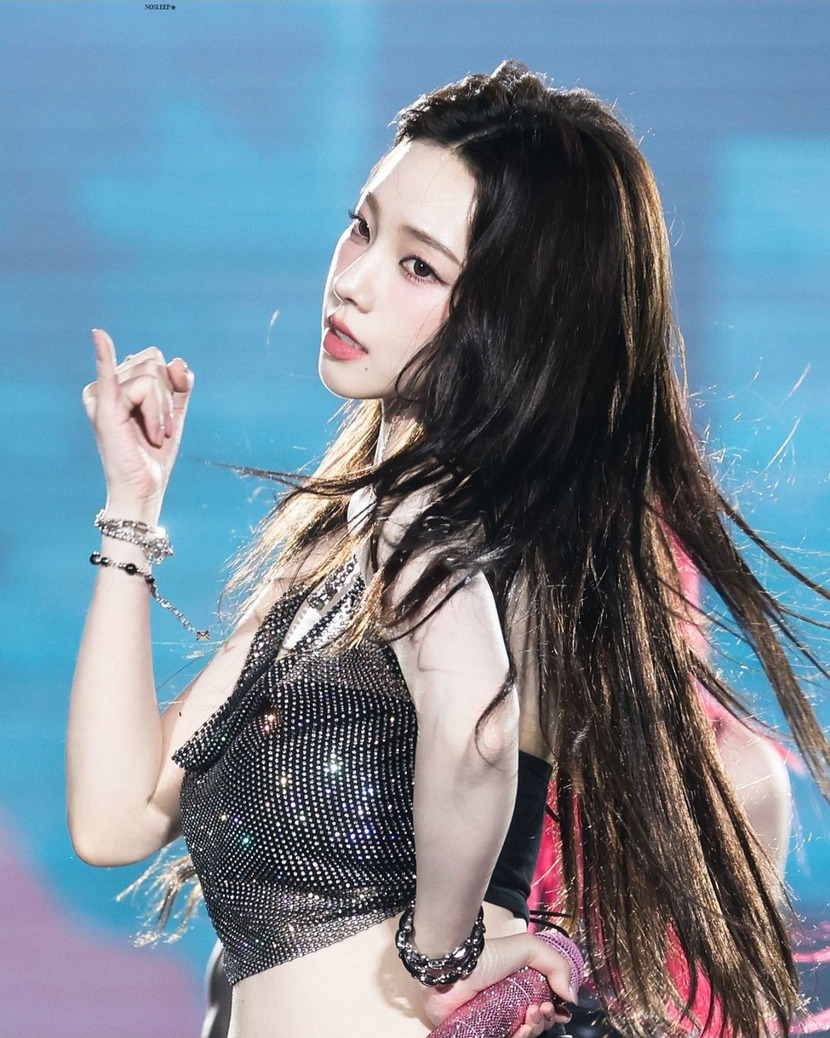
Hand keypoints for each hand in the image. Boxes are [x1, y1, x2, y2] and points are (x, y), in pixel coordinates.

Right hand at [82, 329, 193, 515]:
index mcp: (121, 383)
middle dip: (166, 399)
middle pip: (153, 364)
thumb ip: (179, 384)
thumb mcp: (173, 412)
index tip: (166, 418)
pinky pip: (109, 375)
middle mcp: (108, 385)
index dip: (171, 385)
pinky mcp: (105, 409)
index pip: (155, 361)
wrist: (144, 486)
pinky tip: (99, 336)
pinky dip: (105, 355)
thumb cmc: (154, 453)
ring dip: (161, 411)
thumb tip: (177, 361)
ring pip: (150, 378)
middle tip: (158, 429)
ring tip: (151, 434)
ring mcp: (103, 394)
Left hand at [420, 931, 575, 1035]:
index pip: (545, 1003)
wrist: (454, 970)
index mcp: (521, 983)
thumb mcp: (528, 948)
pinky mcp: (485, 1032)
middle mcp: (511, 1001)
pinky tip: (522, 1028)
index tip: (560, 1007)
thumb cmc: (487, 957)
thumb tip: (572, 996)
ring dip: (536, 1028)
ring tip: (530, 1015)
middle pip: (538, 1021)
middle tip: (542, 1008)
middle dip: (547, 1018)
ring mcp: (498, 1019)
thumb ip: (556, 965)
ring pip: (526, 1033)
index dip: (555, 1009)